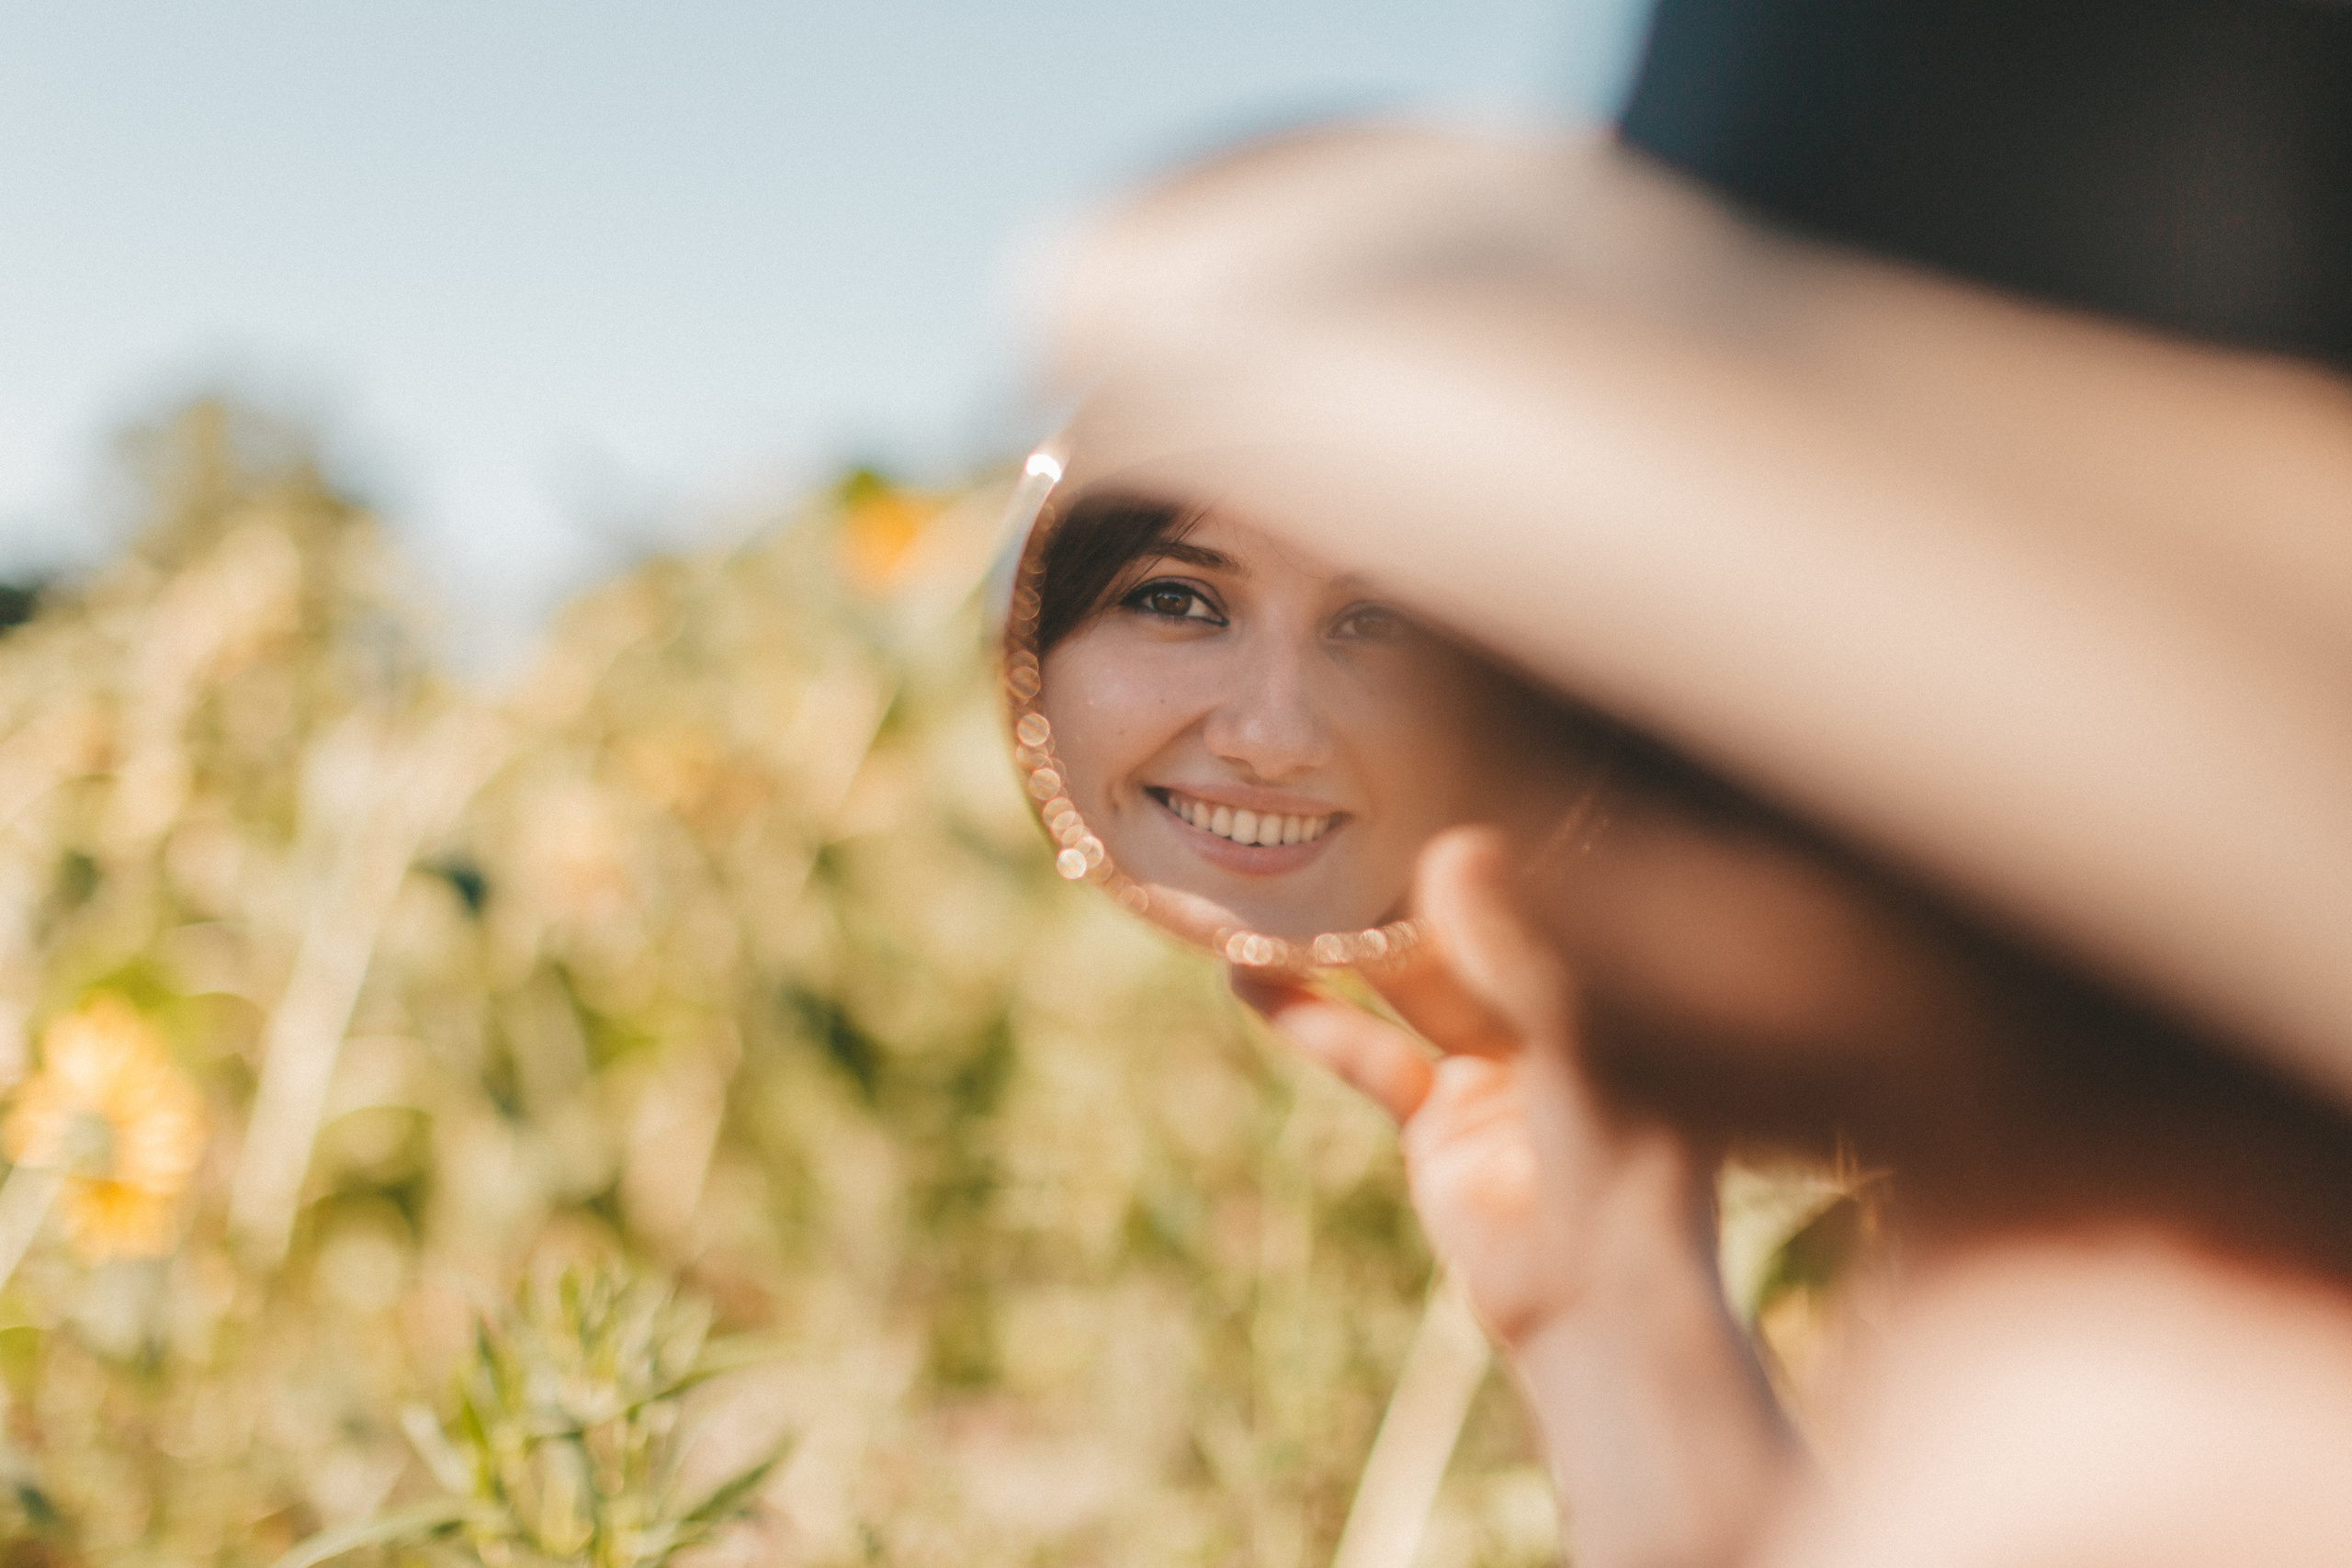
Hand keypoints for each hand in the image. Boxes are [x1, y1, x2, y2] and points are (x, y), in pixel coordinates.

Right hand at [1235, 827, 1697, 1346]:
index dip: (1494, 835)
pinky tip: (1248, 979)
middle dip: (1400, 879)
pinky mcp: (1437, 1123)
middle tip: (1333, 811)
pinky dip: (1309, 1018)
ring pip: (1406, 986)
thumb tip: (1457, 845)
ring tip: (1267, 883)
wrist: (1600, 1301)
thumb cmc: (1627, 1160)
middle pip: (1466, 928)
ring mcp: (1495, 1070)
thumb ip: (1512, 946)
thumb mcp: (1578, 1034)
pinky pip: (1366, 1056)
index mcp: (1620, 983)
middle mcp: (1558, 1016)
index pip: (1549, 886)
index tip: (1429, 769)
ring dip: (1340, 942)